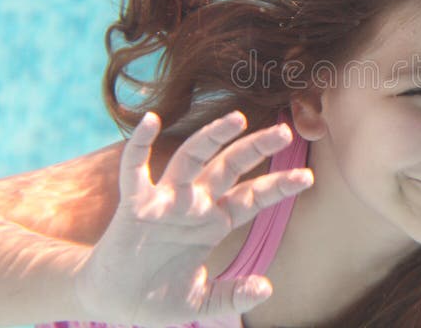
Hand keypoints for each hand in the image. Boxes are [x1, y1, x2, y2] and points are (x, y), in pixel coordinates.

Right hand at [74, 111, 312, 325]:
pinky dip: (140, 144)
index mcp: (214, 223)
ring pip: (190, 158)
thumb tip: (267, 288)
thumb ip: (233, 295)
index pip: (252, 197)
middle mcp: (194, 204)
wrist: (113, 302)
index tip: (308, 177)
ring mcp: (164, 201)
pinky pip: (135, 169)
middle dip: (256, 147)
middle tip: (285, 131)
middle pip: (230, 166)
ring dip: (212, 137)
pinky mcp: (134, 205)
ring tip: (237, 118)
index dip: (278, 186)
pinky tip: (151, 120)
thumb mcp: (202, 302)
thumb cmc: (158, 298)